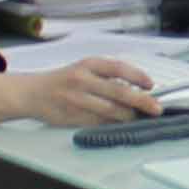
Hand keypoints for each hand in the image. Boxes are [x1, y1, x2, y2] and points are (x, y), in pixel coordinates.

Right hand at [26, 56, 163, 127]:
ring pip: (110, 110)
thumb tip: (139, 90)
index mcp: (88, 65)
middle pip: (118, 91)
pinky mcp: (73, 116)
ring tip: (139, 117)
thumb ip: (107, 76)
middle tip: (156, 108)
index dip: (138, 76)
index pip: (118, 68)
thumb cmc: (64, 80)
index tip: (151, 85)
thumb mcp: (84, 69)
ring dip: (129, 116)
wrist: (32, 93)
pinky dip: (113, 124)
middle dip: (141, 101)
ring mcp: (77, 99)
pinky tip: (121, 123)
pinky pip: (99, 122)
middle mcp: (82, 80)